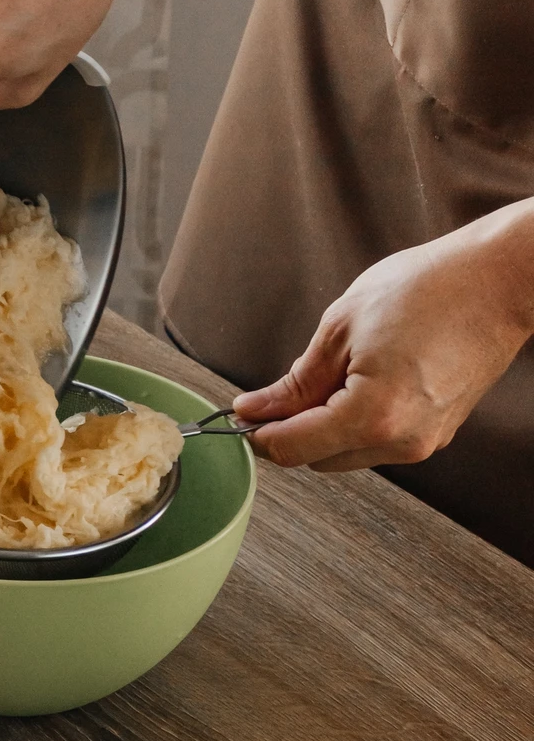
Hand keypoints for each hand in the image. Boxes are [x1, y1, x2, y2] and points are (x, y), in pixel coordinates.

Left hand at [231, 203, 533, 471]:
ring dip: (323, 427)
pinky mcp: (436, 432)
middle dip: (290, 431)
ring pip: (346, 454)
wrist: (498, 281)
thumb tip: (256, 409)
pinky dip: (354, 422)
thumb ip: (294, 381)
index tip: (242, 413)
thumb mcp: (340, 328)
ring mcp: (424, 441)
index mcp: (373, 416)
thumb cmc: (429, 290)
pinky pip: (377, 441)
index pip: (293, 448)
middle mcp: (402, 441)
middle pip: (317, 460)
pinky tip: (358, 381)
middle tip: (279, 391)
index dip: (258, 433)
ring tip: (332, 372)